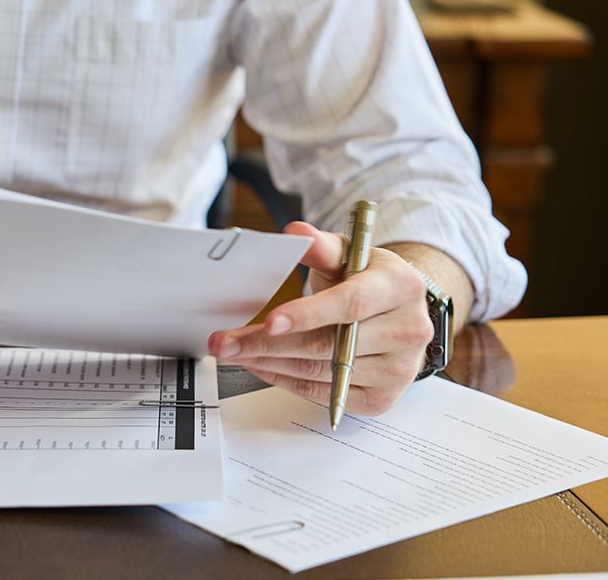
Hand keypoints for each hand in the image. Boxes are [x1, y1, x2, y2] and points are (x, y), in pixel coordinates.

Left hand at [208, 221, 431, 414]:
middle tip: (224, 343)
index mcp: (400, 287)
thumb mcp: (348, 254)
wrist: (399, 313)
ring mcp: (398, 369)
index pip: (350, 304)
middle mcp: (407, 331)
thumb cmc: (368, 280)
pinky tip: (261, 366)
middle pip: (326, 345)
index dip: (307, 314)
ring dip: (269, 363)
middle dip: (267, 345)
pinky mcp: (382, 398)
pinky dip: (286, 380)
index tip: (270, 321)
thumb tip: (295, 232)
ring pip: (319, 372)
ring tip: (235, 352)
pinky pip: (323, 393)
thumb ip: (320, 245)